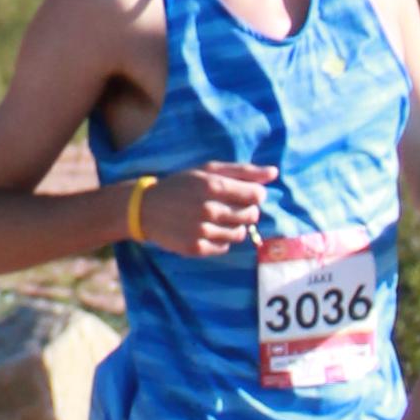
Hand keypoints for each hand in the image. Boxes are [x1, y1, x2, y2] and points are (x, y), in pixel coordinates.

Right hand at [125, 159, 275, 259]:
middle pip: (251, 215)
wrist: (145, 208)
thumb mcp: (207, 170)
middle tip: (229, 206)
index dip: (254, 194)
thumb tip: (274, 173)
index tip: (243, 194)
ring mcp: (202, 231)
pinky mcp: (196, 249)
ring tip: (217, 218)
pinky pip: (224, 248)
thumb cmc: (181, 185)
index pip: (257, 195)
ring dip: (233, 226)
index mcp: (213, 186)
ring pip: (239, 234)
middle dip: (246, 210)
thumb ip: (242, 171)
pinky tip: (206, 229)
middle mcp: (209, 209)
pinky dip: (220, 240)